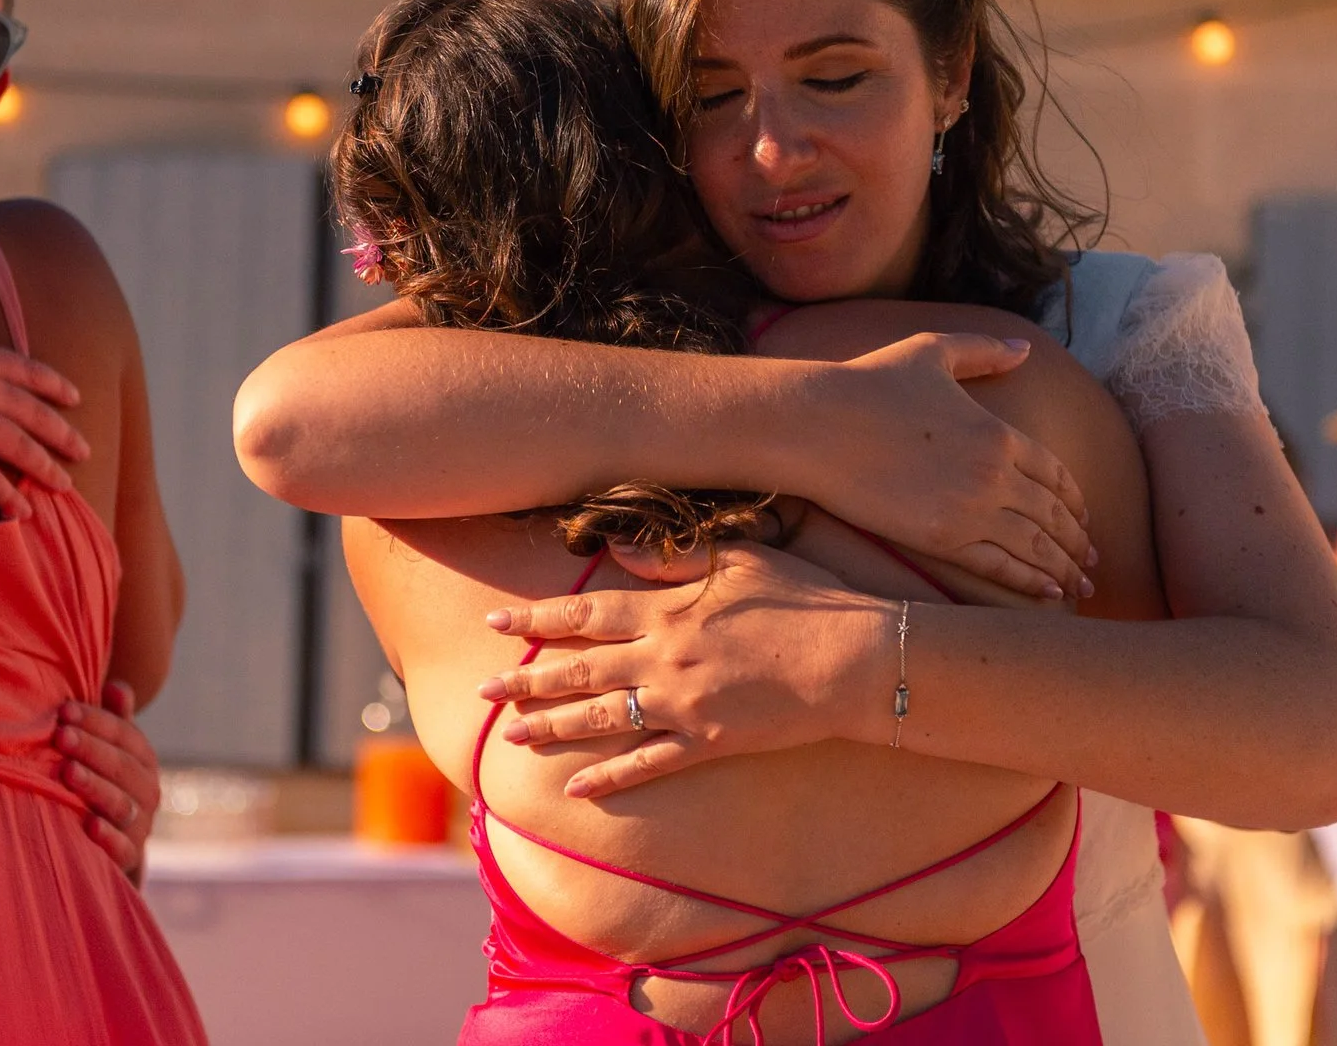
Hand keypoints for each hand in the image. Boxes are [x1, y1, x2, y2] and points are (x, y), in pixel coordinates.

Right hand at [0, 281, 88, 514]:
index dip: (56, 387)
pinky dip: (5, 495)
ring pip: (19, 449)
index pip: (31, 372)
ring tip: (65, 486)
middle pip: (35, 416)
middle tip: (84, 451)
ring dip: (45, 469)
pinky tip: (22, 511)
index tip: (76, 399)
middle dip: (63, 435)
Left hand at [56, 681, 160, 883]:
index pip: (124, 734)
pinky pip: (123, 848)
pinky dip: (108, 837)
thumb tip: (115, 686)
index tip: (64, 710)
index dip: (96, 720)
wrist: (111, 850)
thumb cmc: (104, 788)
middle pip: (122, 766)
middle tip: (61, 736)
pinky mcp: (129, 858)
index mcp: (143, 760)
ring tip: (68, 772)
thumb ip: (114, 722)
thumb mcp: (110, 754)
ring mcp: (140, 824)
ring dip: (95, 786)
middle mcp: (147, 790)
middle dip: (91, 749)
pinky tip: (89, 825)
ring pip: (121, 803)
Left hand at [478, 543, 891, 798]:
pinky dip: (610, 778)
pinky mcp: (709, 742)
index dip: (537, 617)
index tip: (496, 621)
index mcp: (668, 611)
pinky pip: (648, 763)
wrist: (855, 660)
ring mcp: (684, 705)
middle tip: (481, 687)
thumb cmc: (804, 601)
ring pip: (601, 720)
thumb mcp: (738, 562)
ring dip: (552, 728)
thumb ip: (670, 561)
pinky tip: (576, 788)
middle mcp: (665, 659)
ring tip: (512, 736)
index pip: (585, 613)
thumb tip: (612, 548)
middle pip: (579, 669)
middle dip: (526, 678)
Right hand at [798, 333, 1092, 599]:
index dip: (1075, 499)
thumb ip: (984, 351)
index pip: (1055, 473)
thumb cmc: (869, 382)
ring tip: (1081, 587)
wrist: (817, 423)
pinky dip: (1031, 582)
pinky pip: (1000, 566)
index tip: (1085, 518)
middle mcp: (995, 474)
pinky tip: (1050, 593)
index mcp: (999, 431)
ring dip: (1064, 568)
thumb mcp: (932, 352)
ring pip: (1035, 545)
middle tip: (1093, 561)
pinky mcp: (941, 539)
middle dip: (1078, 540)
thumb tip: (1025, 349)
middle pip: (1053, 514)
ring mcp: (970, 509)